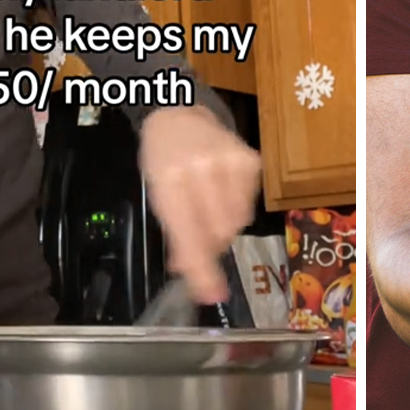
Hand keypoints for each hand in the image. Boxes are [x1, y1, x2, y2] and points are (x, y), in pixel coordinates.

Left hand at [139, 105, 264, 303]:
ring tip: (209, 208)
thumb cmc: (164, 159)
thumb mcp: (157, 194)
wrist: (180, 115)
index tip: (211, 294)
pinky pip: (248, 206)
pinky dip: (235, 209)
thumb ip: (176, 234)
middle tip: (201, 241)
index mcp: (170, 179)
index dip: (201, 267)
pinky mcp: (252, 160)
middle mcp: (203, 169)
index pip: (189, 233)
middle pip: (219, 231)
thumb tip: (191, 272)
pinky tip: (222, 193)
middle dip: (211, 245)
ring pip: (237, 222)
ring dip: (224, 227)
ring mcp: (231, 162)